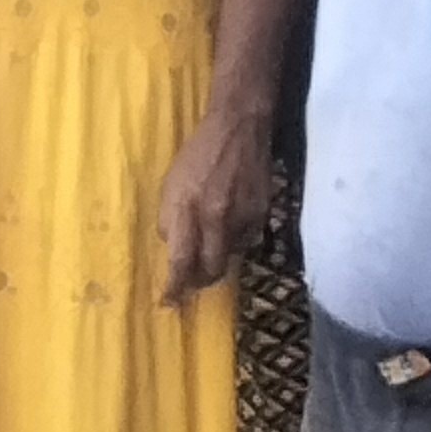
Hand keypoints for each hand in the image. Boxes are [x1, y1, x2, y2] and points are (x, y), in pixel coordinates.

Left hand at [157, 115, 272, 304]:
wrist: (239, 128)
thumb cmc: (197, 156)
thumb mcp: (170, 186)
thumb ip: (170, 221)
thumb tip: (173, 251)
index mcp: (187, 208)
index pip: (181, 261)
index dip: (175, 288)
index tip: (168, 303)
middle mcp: (216, 217)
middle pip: (211, 270)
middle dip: (199, 283)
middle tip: (190, 283)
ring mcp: (243, 216)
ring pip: (230, 258)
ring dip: (217, 261)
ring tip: (208, 249)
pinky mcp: (262, 213)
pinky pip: (246, 241)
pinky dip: (235, 243)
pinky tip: (228, 228)